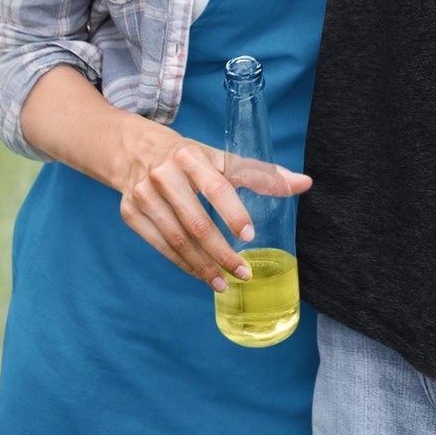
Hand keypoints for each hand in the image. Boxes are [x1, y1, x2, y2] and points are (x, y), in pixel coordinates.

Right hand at [116, 122, 309, 290]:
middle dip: (221, 252)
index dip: (233, 213)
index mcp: (189, 156)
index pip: (215, 187)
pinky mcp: (130, 214)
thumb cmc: (188, 157)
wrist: (134, 151)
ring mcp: (142, 196)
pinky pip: (161, 246)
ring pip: (177, 240)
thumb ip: (261, 174)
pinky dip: (183, 264)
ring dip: (203, 266)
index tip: (250, 236)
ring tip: (225, 283)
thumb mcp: (220, 159)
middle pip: (195, 222)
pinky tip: (202, 275)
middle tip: (243, 273)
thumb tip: (304, 184)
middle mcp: (163, 175)